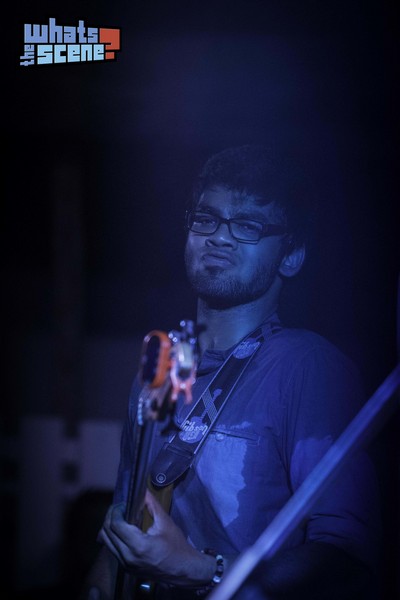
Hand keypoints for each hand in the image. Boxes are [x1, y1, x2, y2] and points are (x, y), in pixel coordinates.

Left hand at [97, 490, 214, 586]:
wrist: (183, 570)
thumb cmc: (176, 545)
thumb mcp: (166, 523)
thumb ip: (152, 505)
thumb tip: (143, 490)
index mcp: (138, 545)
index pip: (115, 525)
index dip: (116, 511)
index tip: (124, 503)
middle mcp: (127, 557)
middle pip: (106, 533)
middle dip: (110, 516)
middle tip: (120, 507)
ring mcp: (125, 565)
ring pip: (106, 542)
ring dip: (110, 527)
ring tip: (121, 517)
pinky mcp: (126, 568)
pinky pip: (112, 549)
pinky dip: (113, 537)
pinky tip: (124, 530)